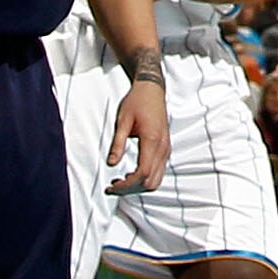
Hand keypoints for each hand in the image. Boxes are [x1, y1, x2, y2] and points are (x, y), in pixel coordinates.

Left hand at [106, 67, 168, 192]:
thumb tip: (111, 163)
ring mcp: (166, 149)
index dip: (127, 185)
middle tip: (113, 187)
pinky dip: (145, 178)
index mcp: (152, 140)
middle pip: (150, 181)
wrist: (152, 89)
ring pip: (156, 180)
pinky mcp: (165, 148)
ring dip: (139, 186)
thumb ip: (117, 144)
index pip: (142, 174)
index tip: (112, 186)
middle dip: (131, 189)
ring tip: (120, 182)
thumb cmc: (137, 101)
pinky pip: (158, 171)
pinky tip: (130, 175)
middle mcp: (162, 147)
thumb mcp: (122, 121)